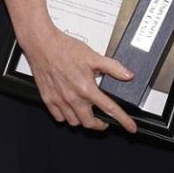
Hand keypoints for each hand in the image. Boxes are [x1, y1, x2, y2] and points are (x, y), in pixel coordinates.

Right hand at [18, 24, 138, 132]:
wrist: (43, 45)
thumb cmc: (65, 49)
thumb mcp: (93, 57)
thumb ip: (113, 67)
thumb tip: (128, 75)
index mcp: (86, 88)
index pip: (109, 109)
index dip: (123, 120)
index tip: (130, 127)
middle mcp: (73, 98)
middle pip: (90, 123)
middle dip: (100, 125)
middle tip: (104, 121)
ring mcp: (59, 100)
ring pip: (74, 122)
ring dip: (83, 121)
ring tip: (87, 114)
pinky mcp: (48, 99)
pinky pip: (59, 117)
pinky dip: (66, 117)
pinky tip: (70, 110)